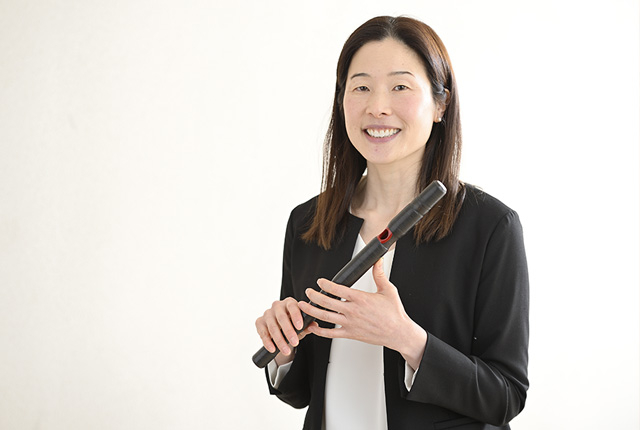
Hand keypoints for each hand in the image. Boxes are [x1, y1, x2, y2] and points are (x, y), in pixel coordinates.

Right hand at [255, 297, 316, 364]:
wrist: (282, 328)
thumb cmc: (294, 323)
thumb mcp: (302, 325)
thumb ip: (308, 325)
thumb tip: (314, 325)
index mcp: (289, 303)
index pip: (293, 307)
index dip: (296, 316)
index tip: (300, 327)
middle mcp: (277, 306)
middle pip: (282, 318)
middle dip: (288, 331)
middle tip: (295, 342)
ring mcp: (267, 313)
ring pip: (272, 327)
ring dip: (279, 340)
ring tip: (286, 350)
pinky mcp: (259, 322)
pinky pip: (263, 332)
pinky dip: (267, 342)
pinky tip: (272, 349)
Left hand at [298, 259, 426, 369]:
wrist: (398, 333)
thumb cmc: (394, 313)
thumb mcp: (388, 290)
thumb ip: (379, 274)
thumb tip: (378, 260)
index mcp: (361, 299)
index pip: (338, 289)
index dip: (326, 284)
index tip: (319, 281)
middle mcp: (353, 311)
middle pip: (327, 303)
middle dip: (314, 296)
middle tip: (308, 291)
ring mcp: (350, 324)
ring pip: (326, 317)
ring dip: (312, 311)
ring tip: (303, 306)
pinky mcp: (350, 334)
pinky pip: (331, 334)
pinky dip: (319, 331)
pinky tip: (312, 326)